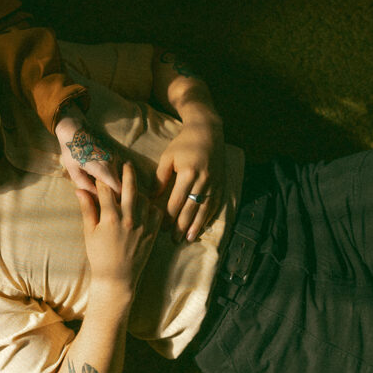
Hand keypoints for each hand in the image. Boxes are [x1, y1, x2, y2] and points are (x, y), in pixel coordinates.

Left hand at [56, 109, 121, 194]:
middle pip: (121, 184)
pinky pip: (117, 169)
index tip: (107, 204)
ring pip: (120, 177)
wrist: (74, 129)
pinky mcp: (115, 152)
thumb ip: (86, 187)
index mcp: (103, 169)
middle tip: (103, 197)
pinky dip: (112, 175)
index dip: (115, 199)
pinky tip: (100, 175)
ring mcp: (115, 156)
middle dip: (114, 193)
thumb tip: (96, 199)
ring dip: (113, 183)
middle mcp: (113, 162)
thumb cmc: (71, 151)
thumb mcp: (74, 172)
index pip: (118, 190)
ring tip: (99, 186)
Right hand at [76, 162, 160, 291]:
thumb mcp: (89, 232)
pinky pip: (156, 213)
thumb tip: (79, 189)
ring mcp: (142, 226)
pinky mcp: (151, 233)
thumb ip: (87, 209)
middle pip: (129, 188)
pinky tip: (146, 205)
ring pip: (144, 199)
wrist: (116, 279)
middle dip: (127, 173)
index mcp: (109, 218)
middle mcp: (128, 219)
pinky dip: (152, 206)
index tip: (103, 170)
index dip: (103, 179)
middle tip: (126, 164)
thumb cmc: (99, 256)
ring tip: (135, 186)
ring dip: (140, 190)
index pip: (106, 190)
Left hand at [155, 114, 224, 242]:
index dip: (169, 216)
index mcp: (188, 173)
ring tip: (187, 239)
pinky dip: (208, 217)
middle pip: (191, 209)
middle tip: (173, 240)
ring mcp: (214, 183)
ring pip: (204, 210)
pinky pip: (215, 204)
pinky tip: (202, 227)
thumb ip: (160, 178)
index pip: (177, 201)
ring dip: (196, 226)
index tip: (162, 227)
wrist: (208, 131)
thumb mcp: (168, 157)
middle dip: (181, 226)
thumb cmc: (183, 143)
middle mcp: (203, 180)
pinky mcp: (221, 184)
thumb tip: (151, 197)